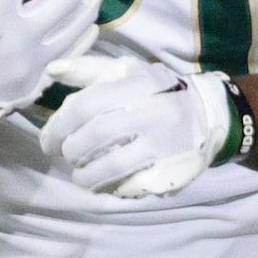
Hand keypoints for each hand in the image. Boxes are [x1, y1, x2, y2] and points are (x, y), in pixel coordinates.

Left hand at [41, 53, 233, 198]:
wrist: (208, 114)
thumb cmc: (156, 92)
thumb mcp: (127, 72)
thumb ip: (89, 70)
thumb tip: (52, 70)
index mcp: (136, 84)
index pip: (85, 105)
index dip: (59, 127)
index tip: (49, 142)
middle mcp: (151, 111)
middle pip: (96, 136)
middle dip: (72, 151)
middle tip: (66, 157)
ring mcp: (163, 142)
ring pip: (113, 164)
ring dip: (87, 175)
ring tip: (80, 176)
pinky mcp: (172, 167)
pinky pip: (134, 183)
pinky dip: (111, 187)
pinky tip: (102, 185)